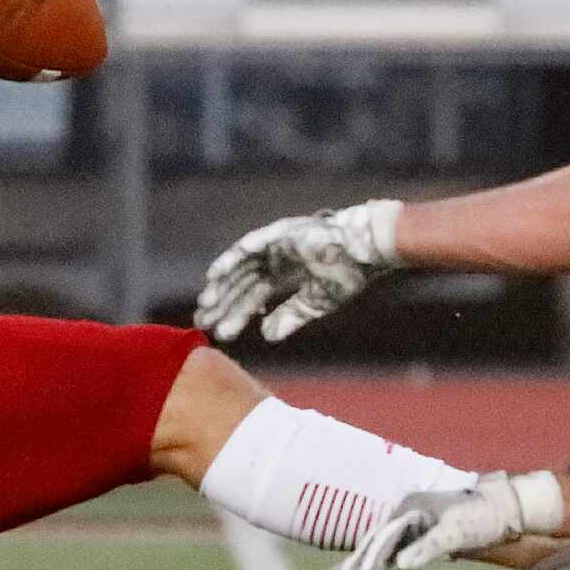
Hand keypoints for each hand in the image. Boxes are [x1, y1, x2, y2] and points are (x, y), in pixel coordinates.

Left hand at [196, 201, 399, 343]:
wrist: (366, 250)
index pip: (255, 296)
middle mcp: (276, 257)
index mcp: (287, 272)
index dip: (238, 314)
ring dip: (222, 286)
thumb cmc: (348, 274)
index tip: (221, 333)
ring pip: (241, 267)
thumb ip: (290, 317)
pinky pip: (248, 248)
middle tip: (203, 324)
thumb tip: (265, 336)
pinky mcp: (278, 233)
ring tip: (205, 307)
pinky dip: (231, 261)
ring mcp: (276, 244)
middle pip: (243, 283)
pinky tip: (214, 277)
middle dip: (224, 304)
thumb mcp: (315, 303)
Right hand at [333, 473, 544, 569]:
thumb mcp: (456, 532)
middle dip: (356, 562)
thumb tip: (402, 567)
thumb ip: (428, 548)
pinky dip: (378, 563)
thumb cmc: (480, 517)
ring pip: (379, 546)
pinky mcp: (419, 535)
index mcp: (409, 509)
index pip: (383, 537)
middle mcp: (405, 514)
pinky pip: (392, 550)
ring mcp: (411, 524)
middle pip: (374, 540)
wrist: (502, 510)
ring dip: (362, 564)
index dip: (370, 559)